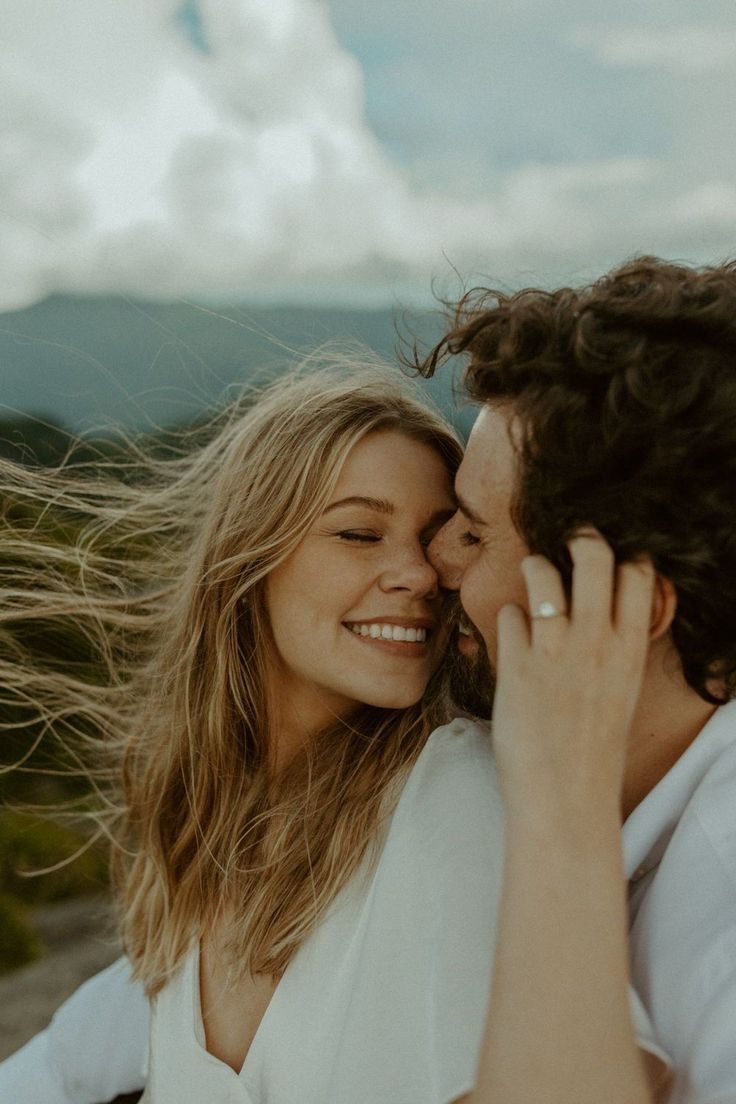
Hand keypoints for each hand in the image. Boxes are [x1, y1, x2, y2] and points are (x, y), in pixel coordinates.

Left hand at [490, 530, 654, 820]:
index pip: (637, 572)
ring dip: (534, 568)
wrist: (565, 800)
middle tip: (567, 542)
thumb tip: (600, 608)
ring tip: (533, 582)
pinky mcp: (516, 666)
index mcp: (630, 649)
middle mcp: (596, 643)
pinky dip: (507, 618)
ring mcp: (555, 652)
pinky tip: (513, 637)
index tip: (606, 558)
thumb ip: (614, 646)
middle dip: (579, 537)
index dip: (621, 555)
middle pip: (594, 554)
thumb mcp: (621, 690)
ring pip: (542, 572)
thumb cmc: (592, 748)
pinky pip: (508, 613)